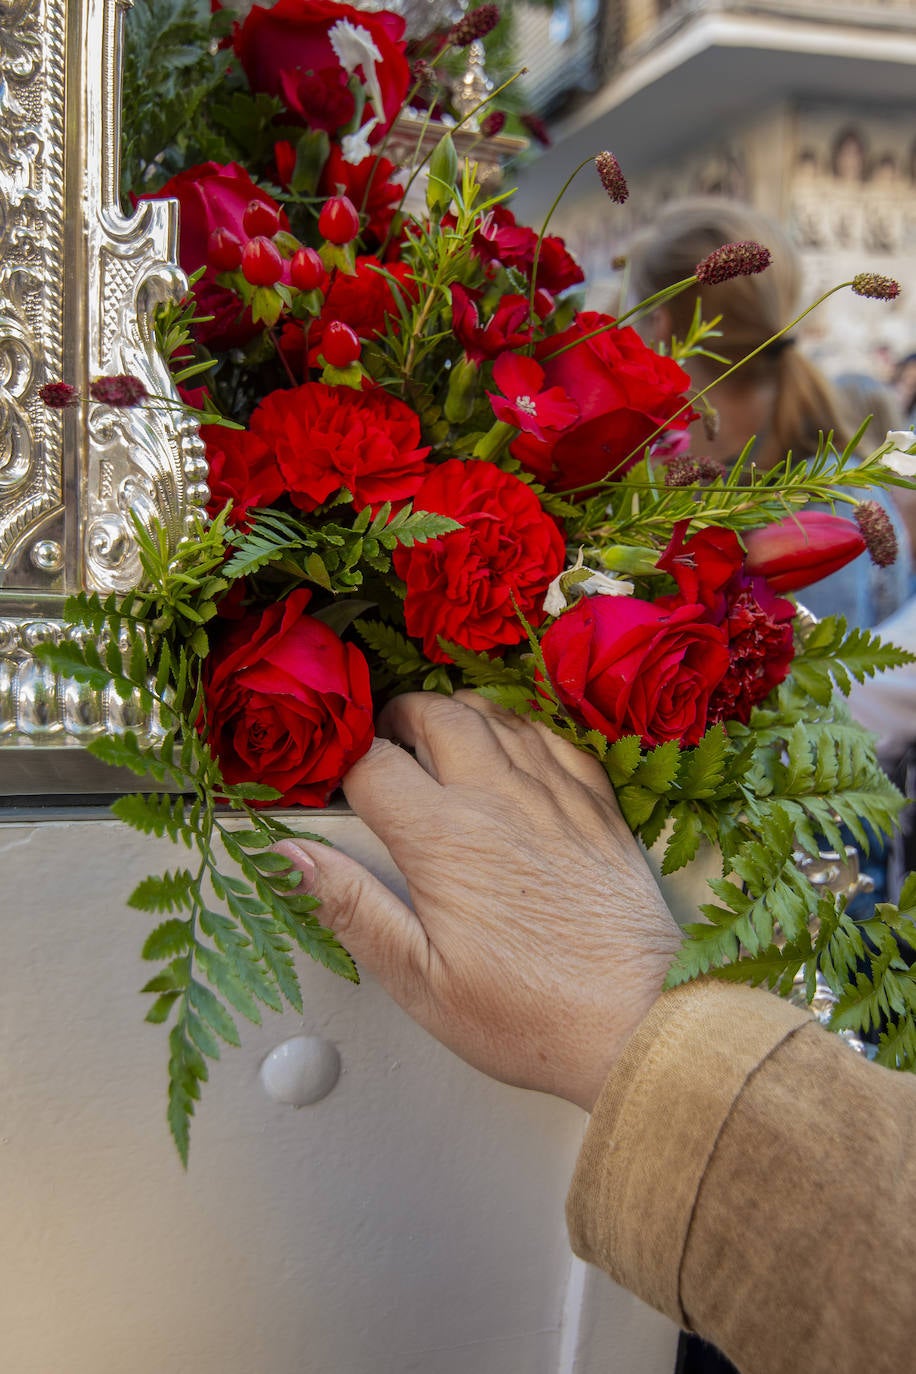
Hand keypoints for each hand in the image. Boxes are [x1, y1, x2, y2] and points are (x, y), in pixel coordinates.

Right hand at [275, 693, 681, 1111]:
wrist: (639, 1022)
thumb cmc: (531, 1015)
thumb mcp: (420, 980)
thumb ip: (352, 908)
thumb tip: (293, 858)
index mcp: (445, 840)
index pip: (375, 764)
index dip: (346, 765)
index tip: (341, 783)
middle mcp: (500, 800)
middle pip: (437, 714)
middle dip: (400, 717)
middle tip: (387, 739)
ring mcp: (555, 796)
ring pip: (496, 715)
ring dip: (458, 713)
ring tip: (439, 735)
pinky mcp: (598, 807)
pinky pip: (553, 737)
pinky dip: (521, 727)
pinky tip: (512, 746)